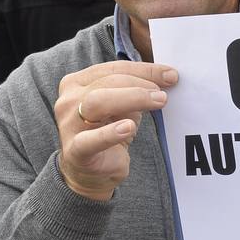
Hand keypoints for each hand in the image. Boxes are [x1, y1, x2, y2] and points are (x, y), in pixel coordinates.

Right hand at [56, 61, 177, 200]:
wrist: (93, 171)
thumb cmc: (108, 130)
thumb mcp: (123, 106)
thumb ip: (137, 89)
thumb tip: (168, 76)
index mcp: (78, 82)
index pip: (113, 68)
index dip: (144, 69)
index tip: (171, 74)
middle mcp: (69, 100)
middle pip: (106, 82)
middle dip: (140, 84)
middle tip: (164, 94)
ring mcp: (69, 125)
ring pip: (96, 102)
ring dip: (132, 99)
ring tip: (157, 103)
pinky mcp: (75, 151)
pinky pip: (90, 140)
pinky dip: (110, 133)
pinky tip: (128, 128)